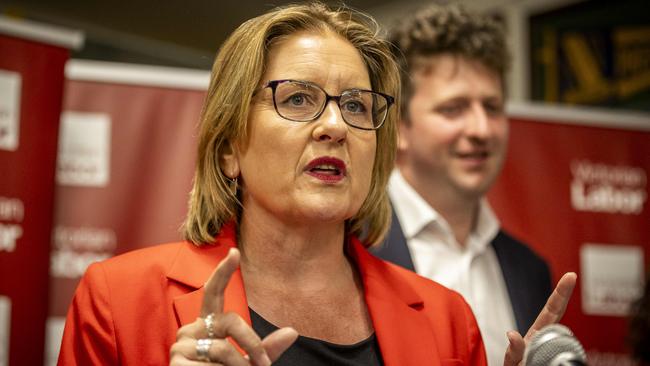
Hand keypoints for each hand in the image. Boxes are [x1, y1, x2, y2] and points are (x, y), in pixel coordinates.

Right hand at [170, 248, 297, 364]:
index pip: (213, 292)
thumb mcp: (248, 362)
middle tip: (264, 365)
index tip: (235, 252)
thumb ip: (266, 349)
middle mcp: (191, 329)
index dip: (223, 272)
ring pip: (223, 348)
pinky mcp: (176, 361)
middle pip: (231, 321)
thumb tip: (293, 332)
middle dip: (252, 343)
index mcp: (207, 323)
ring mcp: (181, 345)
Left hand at [503, 272, 576, 365]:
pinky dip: (562, 355)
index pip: (550, 310)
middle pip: (559, 314)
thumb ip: (513, 351)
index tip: (570, 276)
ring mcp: (554, 346)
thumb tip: (512, 334)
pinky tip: (553, 359)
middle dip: (563, 295)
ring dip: (556, 343)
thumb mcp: (512, 362)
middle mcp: (547, 338)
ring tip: (534, 358)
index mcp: (536, 335)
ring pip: (564, 338)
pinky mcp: (560, 357)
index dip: (560, 293)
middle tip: (571, 276)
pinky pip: (565, 354)